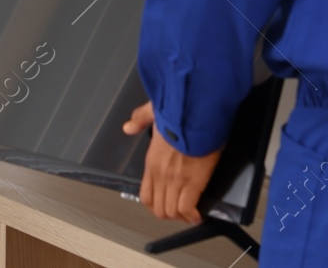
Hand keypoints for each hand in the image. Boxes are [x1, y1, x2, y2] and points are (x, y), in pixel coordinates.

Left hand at [123, 100, 222, 224]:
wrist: (197, 113)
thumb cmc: (181, 112)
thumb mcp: (154, 111)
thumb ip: (140, 119)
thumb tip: (128, 127)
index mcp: (152, 161)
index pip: (145, 195)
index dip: (154, 205)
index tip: (164, 205)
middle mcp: (161, 173)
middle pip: (158, 208)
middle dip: (169, 214)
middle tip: (179, 213)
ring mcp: (176, 180)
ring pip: (171, 211)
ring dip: (181, 216)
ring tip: (189, 215)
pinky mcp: (193, 182)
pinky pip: (187, 208)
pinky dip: (192, 215)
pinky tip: (198, 214)